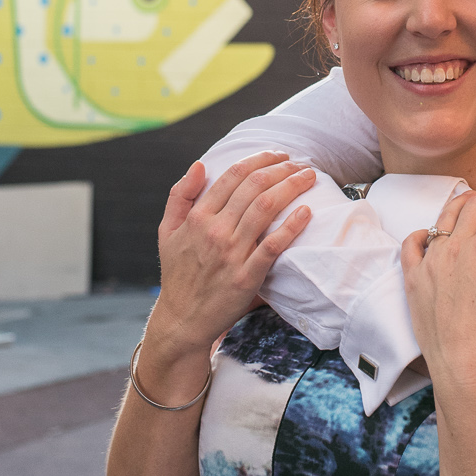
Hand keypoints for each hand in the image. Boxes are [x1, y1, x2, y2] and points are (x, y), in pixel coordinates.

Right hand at [146, 152, 313, 367]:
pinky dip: (291, 226)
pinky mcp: (247, 276)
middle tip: (299, 163)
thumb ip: (179, 196)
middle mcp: (215, 231)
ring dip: (291, 187)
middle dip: (281, 168)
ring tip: (308, 177)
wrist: (183, 319)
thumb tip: (200, 165)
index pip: (233, 175)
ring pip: (266, 208)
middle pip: (254, 187)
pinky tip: (306, 212)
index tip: (278, 155)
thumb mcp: (166, 232)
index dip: (259, 159)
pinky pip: (273, 246)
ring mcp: (232, 253)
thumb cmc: (178, 274)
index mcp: (197, 217)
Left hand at [402, 187, 475, 391]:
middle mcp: (456, 246)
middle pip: (475, 204)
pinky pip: (413, 244)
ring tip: (475, 208)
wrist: (466, 368)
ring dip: (461, 206)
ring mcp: (431, 261)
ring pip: (443, 217)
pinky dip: (424, 234)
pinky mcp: (414, 279)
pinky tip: (433, 237)